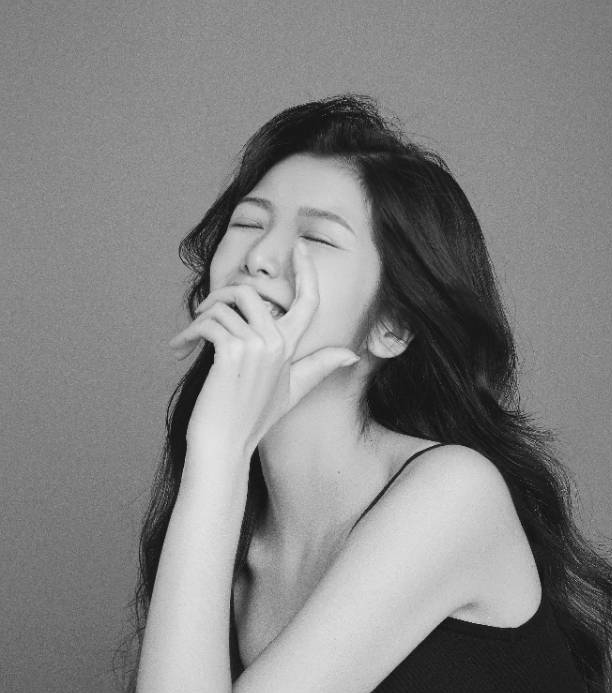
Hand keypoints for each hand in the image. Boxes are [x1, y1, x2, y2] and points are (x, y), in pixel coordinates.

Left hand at [168, 240, 359, 456]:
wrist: (225, 445)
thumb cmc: (252, 420)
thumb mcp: (292, 392)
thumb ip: (318, 368)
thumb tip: (351, 356)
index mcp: (291, 348)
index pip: (308, 302)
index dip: (307, 271)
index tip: (299, 246)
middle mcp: (277, 343)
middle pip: (252, 292)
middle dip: (221, 297)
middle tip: (202, 316)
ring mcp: (256, 347)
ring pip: (225, 305)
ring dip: (199, 318)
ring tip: (187, 339)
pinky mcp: (232, 352)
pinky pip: (209, 322)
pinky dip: (188, 332)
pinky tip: (179, 348)